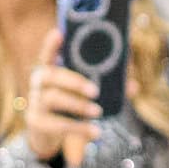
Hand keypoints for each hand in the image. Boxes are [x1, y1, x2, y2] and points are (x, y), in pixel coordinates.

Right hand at [24, 29, 102, 166]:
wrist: (48, 133)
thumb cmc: (71, 106)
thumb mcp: (86, 95)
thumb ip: (107, 87)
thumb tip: (133, 86)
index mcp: (51, 71)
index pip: (47, 54)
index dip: (52, 45)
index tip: (59, 33)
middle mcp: (38, 83)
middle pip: (51, 76)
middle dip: (74, 81)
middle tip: (95, 91)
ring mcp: (35, 102)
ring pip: (53, 99)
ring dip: (78, 105)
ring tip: (98, 111)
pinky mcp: (37, 122)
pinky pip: (57, 124)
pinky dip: (79, 128)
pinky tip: (95, 132)